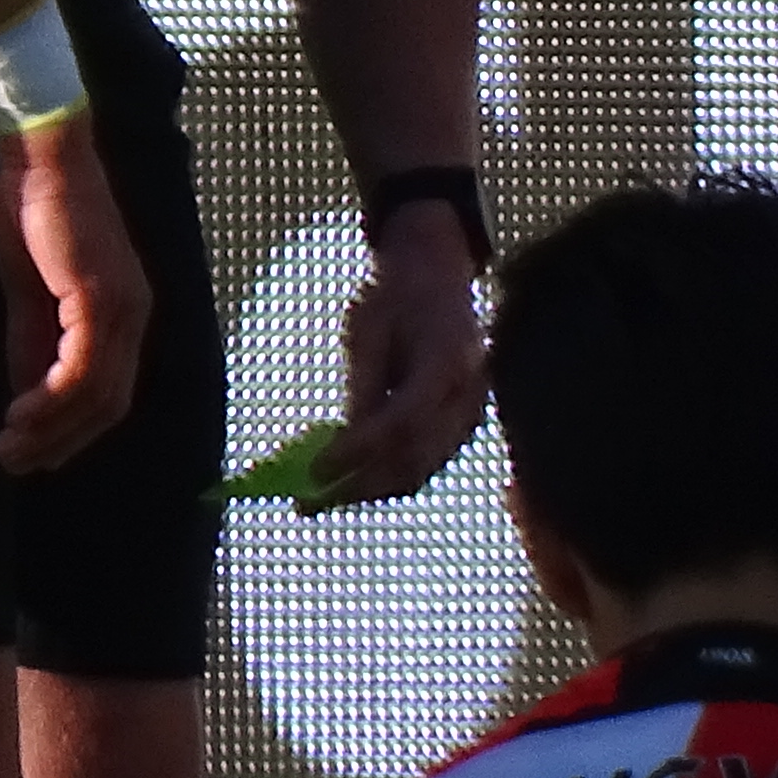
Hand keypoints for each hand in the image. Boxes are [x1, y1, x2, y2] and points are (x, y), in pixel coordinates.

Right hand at [0, 118, 147, 475]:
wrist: (37, 157)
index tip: (30, 452)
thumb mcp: (28, 292)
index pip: (108, 393)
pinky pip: (82, 369)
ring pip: (96, 396)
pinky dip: (51, 400)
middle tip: (14, 463)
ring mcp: (122, 307)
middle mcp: (133, 315)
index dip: (71, 431)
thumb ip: (32, 342)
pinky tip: (18, 413)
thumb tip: (26, 395)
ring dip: (50, 430)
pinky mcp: (100, 297)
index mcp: (122, 313)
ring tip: (8, 449)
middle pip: (108, 406)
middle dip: (60, 443)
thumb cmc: (29, 210)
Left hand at [322, 203, 492, 507]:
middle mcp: (469, 395)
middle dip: (358, 487)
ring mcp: (471, 414)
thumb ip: (363, 387)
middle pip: (414, 459)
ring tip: (320, 500)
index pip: (403, 421)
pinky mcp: (462, 426)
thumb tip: (342, 445)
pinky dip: (387, 481)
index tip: (316, 470)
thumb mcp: (368, 329)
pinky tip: (349, 485)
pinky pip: (424, 465)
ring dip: (369, 492)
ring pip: (420, 471)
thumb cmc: (398, 295)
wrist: (439, 275)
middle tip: (307, 502)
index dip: (359, 452)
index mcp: (448, 359)